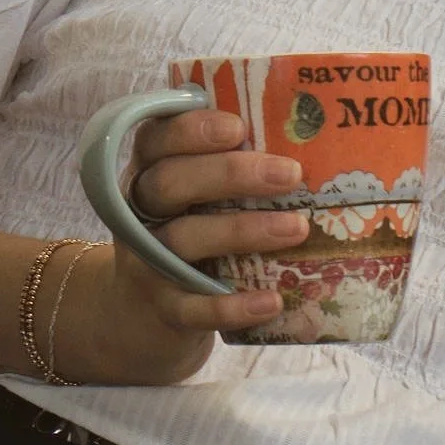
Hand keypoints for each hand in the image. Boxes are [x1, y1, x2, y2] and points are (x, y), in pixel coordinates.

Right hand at [60, 106, 303, 383]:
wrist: (137, 318)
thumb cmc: (185, 237)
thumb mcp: (191, 200)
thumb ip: (226, 170)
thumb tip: (307, 143)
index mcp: (147, 172)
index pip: (157, 139)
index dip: (192, 130)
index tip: (239, 127)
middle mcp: (138, 214)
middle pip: (169, 183)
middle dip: (230, 174)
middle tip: (290, 174)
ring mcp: (145, 263)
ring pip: (183, 240)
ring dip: (242, 231)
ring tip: (297, 228)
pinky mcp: (162, 310)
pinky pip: (193, 309)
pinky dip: (232, 306)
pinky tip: (273, 300)